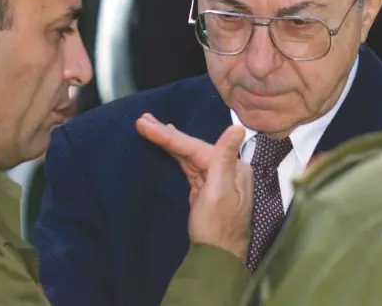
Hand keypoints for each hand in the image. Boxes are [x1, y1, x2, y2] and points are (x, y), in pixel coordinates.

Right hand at [136, 114, 252, 259]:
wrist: (216, 260)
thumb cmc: (217, 230)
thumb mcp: (219, 193)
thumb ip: (225, 158)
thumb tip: (238, 128)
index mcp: (233, 168)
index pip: (196, 147)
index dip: (171, 135)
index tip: (147, 124)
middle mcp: (226, 170)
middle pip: (192, 147)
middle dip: (166, 134)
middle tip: (143, 120)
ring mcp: (215, 179)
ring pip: (188, 155)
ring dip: (168, 141)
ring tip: (148, 126)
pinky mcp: (204, 188)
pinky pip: (188, 166)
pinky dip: (176, 155)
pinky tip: (168, 145)